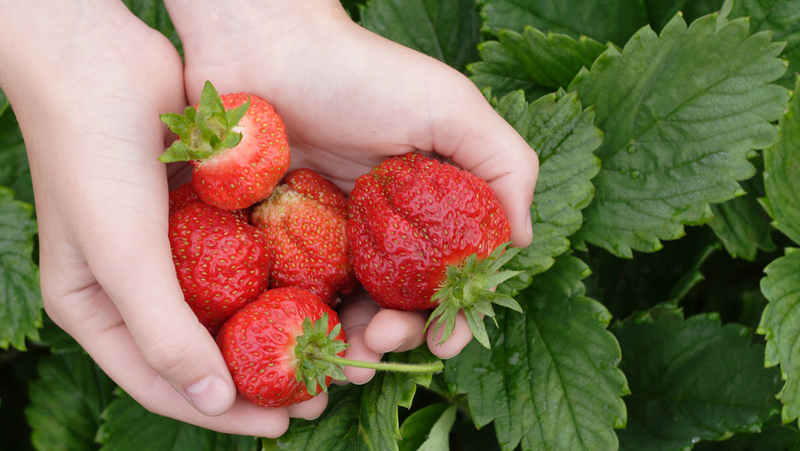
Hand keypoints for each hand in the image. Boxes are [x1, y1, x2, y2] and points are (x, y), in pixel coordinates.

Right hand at [0, 1, 321, 436]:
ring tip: (336, 347)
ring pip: (236, 305)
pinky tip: (327, 286)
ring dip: (282, 327)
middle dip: (263, 374)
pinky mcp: (209, 214)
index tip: (282, 425)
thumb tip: (214, 404)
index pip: (165, 381)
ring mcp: (177, 249)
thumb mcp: (121, 257)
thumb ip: (162, 332)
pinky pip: (249, 255)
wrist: (100, 60)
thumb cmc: (93, 162)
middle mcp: (142, 287)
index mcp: (102, 312)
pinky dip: (282, 273)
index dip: (224, 412)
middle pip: (207, 349)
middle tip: (321, 392)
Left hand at [165, 0, 538, 380]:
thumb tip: (523, 243)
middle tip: (376, 348)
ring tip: (338, 363)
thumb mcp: (452, 108)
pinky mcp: (275, 239)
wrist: (264, 47)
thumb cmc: (361, 73)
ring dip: (348, 346)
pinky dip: (301, 324)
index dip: (453, 317)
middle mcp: (382, 227)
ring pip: (345, 309)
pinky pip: (292, 293)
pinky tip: (299, 339)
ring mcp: (326, 236)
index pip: (449, 276)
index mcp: (427, 205)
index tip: (445, 343)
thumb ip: (505, 167)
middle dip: (396, 338)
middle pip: (397, 304)